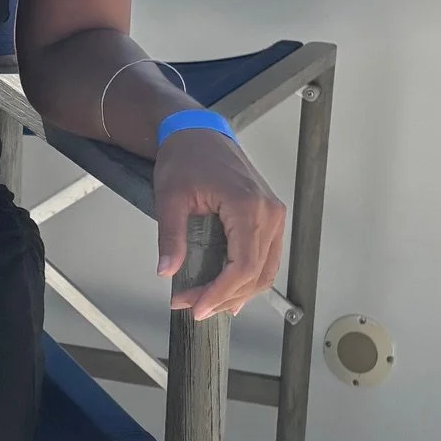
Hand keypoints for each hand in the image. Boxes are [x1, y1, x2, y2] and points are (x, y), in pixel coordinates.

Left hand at [152, 129, 285, 319]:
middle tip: (192, 308)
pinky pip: (266, 256)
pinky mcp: (269, 216)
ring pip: (266, 269)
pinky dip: (249, 278)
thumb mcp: (170, 197)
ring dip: (238, 292)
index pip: (243, 267)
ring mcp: (273, 214)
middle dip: (224, 297)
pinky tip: (229, 292)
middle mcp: (269, 212)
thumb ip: (171, 236)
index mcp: (248, 207)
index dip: (220, 293)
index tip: (196, 307)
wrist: (197, 132)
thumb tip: (168, 271)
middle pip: (257, 274)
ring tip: (207, 304)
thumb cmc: (186, 157)